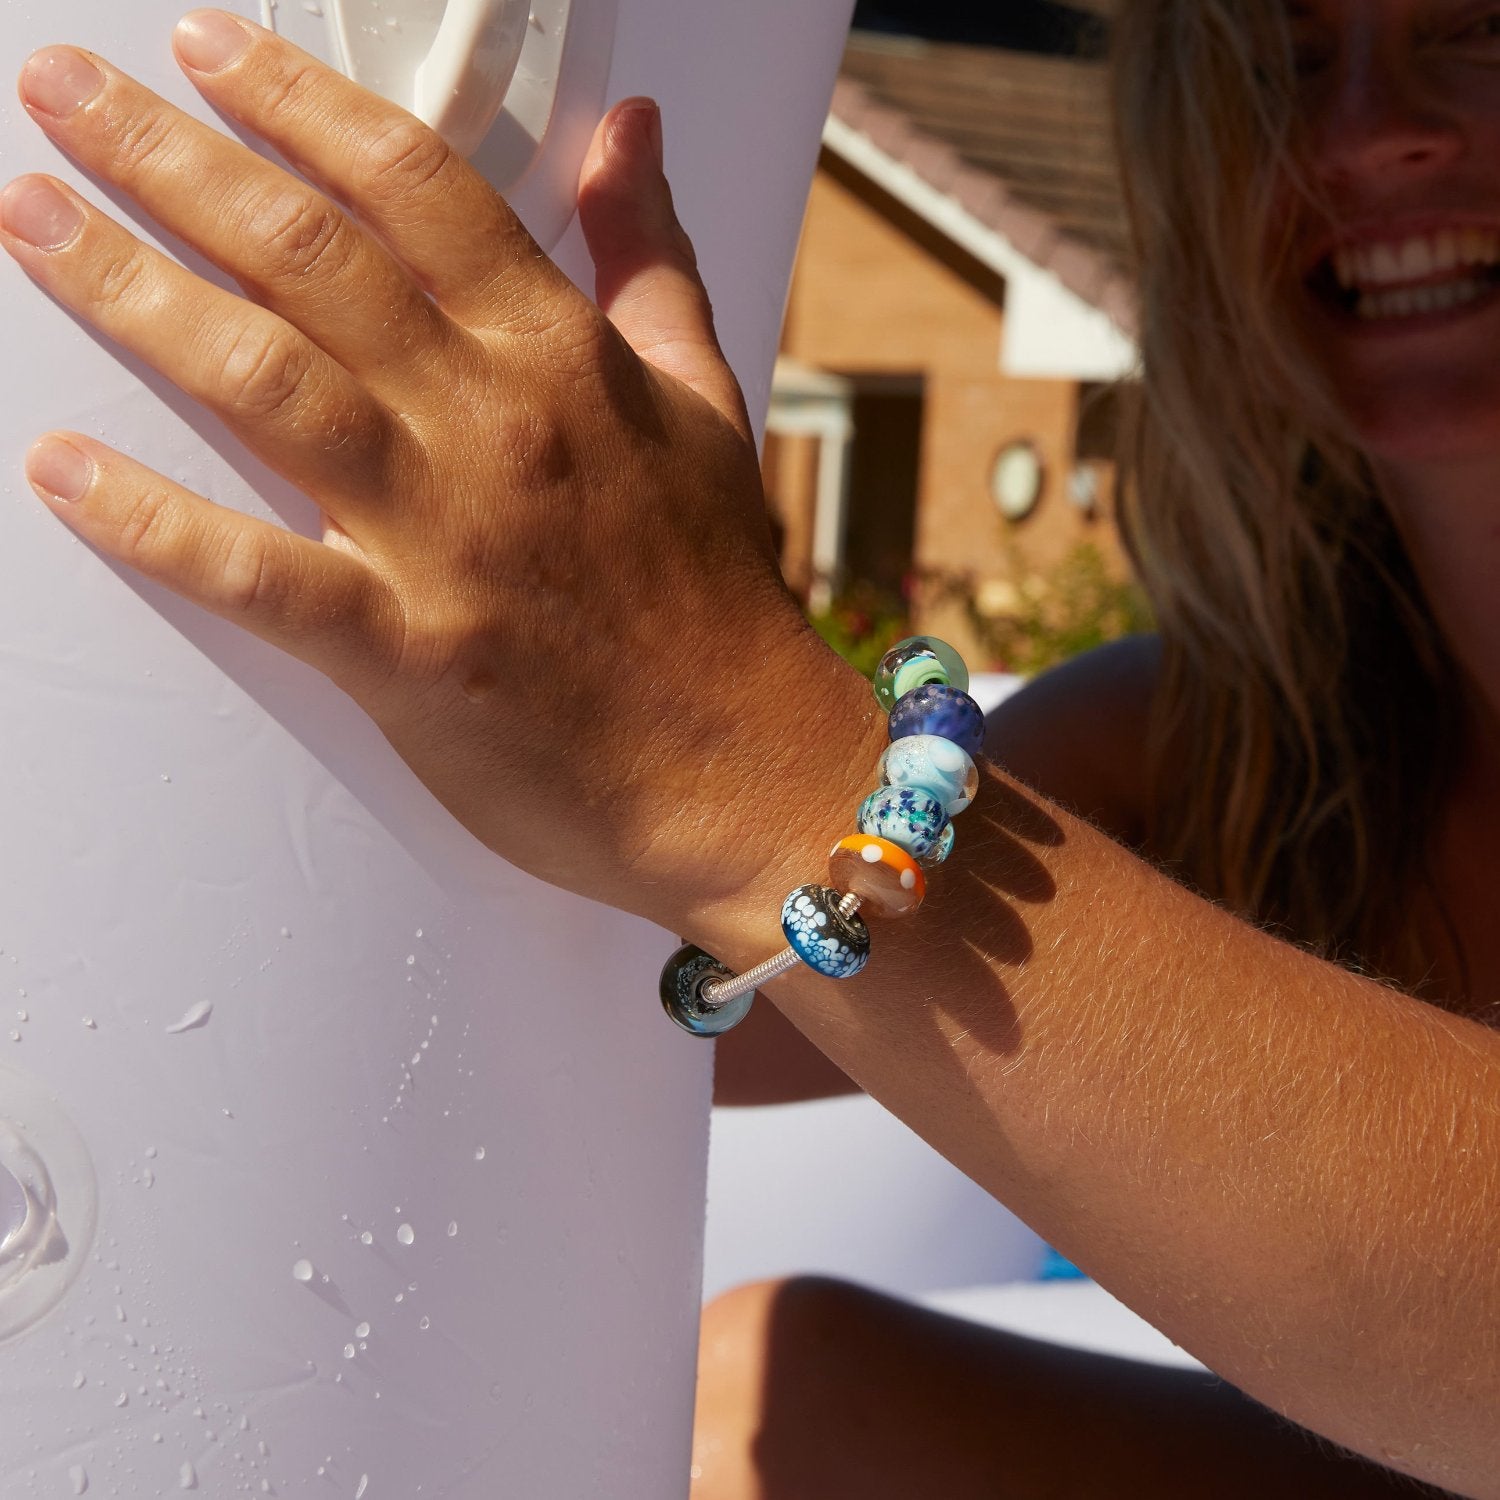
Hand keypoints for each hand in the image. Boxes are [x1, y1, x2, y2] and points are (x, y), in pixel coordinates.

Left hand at [0, 10, 866, 926]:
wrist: (748, 767)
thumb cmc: (721, 594)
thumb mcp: (708, 402)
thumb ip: (652, 257)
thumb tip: (631, 127)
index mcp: (568, 358)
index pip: (419, 187)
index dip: (299, 102)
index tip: (205, 47)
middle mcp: (500, 427)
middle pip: (313, 259)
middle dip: (172, 159)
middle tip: (58, 92)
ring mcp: (451, 541)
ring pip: (270, 384)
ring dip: (136, 293)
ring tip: (31, 220)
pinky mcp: (413, 656)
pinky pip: (263, 578)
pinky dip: (157, 524)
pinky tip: (60, 470)